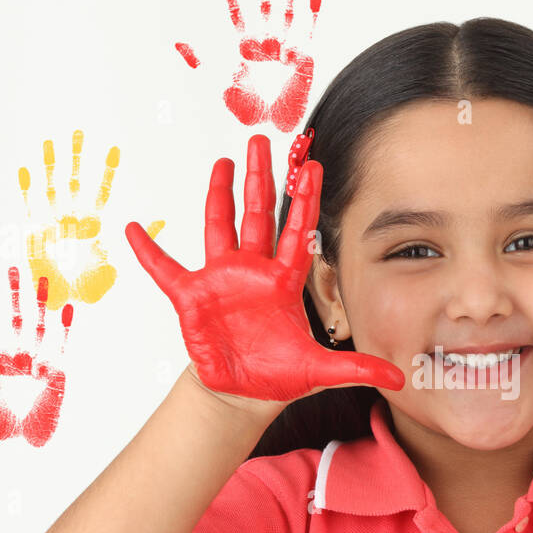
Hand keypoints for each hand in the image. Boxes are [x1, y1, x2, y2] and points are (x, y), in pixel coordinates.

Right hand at [124, 135, 404, 404]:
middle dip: (262, 178)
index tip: (313, 165)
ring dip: (220, 194)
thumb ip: (357, 369)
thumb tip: (399, 377)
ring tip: (224, 161)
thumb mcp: (320, 372)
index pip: (297, 232)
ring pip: (220, 226)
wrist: (243, 392)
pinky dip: (149, 252)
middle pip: (259, 215)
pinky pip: (166, 269)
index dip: (305, 200)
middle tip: (264, 141)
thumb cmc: (280, 375)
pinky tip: (133, 229)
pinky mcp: (192, 297)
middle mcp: (253, 272)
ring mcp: (221, 279)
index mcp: (284, 282)